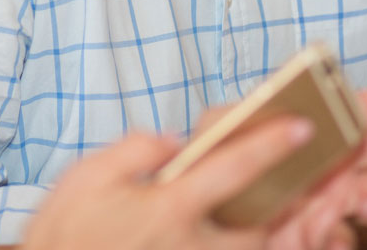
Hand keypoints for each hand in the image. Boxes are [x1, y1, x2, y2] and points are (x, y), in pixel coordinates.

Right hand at [23, 118, 321, 249]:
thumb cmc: (63, 234)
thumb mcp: (86, 176)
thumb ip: (135, 150)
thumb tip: (173, 142)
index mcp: (168, 207)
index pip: (233, 168)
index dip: (271, 144)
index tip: (303, 128)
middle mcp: (188, 245)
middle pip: (255, 225)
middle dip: (273, 206)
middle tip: (282, 185)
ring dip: (253, 234)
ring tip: (249, 214)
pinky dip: (230, 247)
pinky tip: (216, 234)